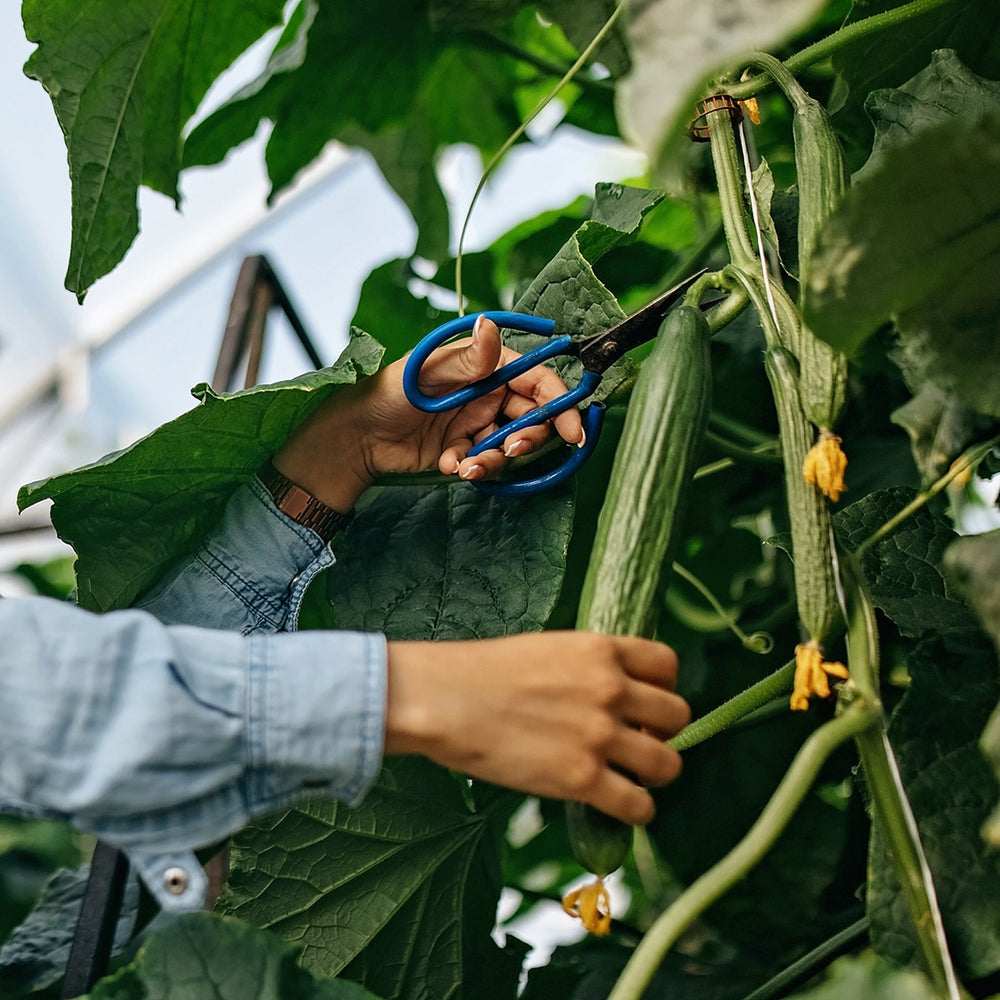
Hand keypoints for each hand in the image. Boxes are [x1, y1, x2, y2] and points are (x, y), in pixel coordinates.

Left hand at [273, 316, 583, 511]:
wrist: (358, 434)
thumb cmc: (389, 390)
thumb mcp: (428, 372)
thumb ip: (466, 358)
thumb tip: (490, 326)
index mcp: (487, 366)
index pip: (536, 381)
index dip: (559, 404)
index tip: (572, 431)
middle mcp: (489, 394)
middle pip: (532, 418)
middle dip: (529, 439)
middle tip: (512, 451)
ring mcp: (478, 423)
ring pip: (510, 445)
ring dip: (497, 459)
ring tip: (470, 467)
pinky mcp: (466, 450)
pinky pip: (486, 463)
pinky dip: (474, 468)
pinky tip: (451, 465)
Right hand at [383, 631, 689, 824]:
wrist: (445, 699)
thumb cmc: (482, 672)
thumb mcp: (548, 648)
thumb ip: (588, 666)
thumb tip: (614, 694)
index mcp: (601, 649)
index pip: (668, 664)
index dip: (662, 688)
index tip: (644, 705)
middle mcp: (611, 688)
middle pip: (678, 715)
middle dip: (662, 732)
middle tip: (634, 744)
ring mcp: (599, 734)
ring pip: (668, 763)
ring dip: (653, 774)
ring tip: (629, 778)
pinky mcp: (582, 778)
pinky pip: (639, 806)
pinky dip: (634, 811)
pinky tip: (614, 805)